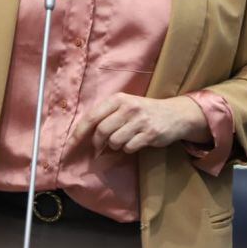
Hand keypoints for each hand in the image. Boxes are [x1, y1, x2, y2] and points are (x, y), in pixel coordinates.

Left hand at [71, 94, 209, 155]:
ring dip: (115, 146)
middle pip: (102, 131)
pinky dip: (128, 148)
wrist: (175, 114)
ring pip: (115, 141)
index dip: (79, 132)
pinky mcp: (150, 134)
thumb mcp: (125, 105)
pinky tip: (135, 142)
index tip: (71, 144)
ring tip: (123, 140)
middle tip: (99, 148)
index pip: (92, 116)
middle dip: (98, 143)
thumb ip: (106, 115)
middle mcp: (128, 108)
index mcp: (118, 99)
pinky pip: (129, 147)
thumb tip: (85, 134)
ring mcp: (140, 121)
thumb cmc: (144, 111)